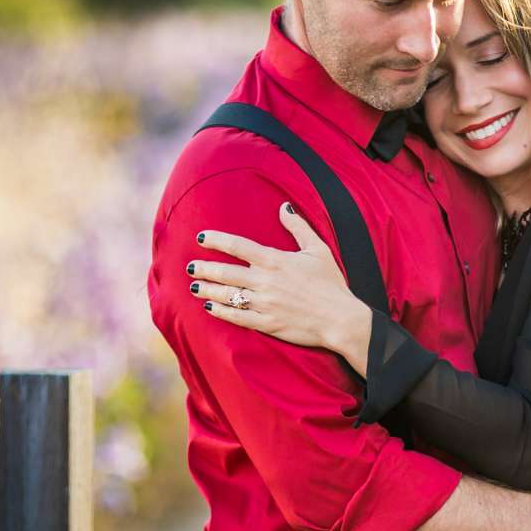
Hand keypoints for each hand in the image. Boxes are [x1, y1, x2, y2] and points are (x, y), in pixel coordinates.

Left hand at [191, 204, 371, 361]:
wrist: (341, 319)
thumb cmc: (331, 284)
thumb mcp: (318, 250)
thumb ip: (299, 227)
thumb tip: (284, 207)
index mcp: (275, 260)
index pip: (238, 246)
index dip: (216, 240)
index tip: (201, 238)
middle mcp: (265, 281)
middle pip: (225, 272)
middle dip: (204, 268)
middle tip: (190, 267)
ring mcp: (264, 304)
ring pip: (227, 294)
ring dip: (207, 289)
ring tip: (194, 286)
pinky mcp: (267, 324)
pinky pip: (237, 317)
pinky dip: (221, 311)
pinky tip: (210, 307)